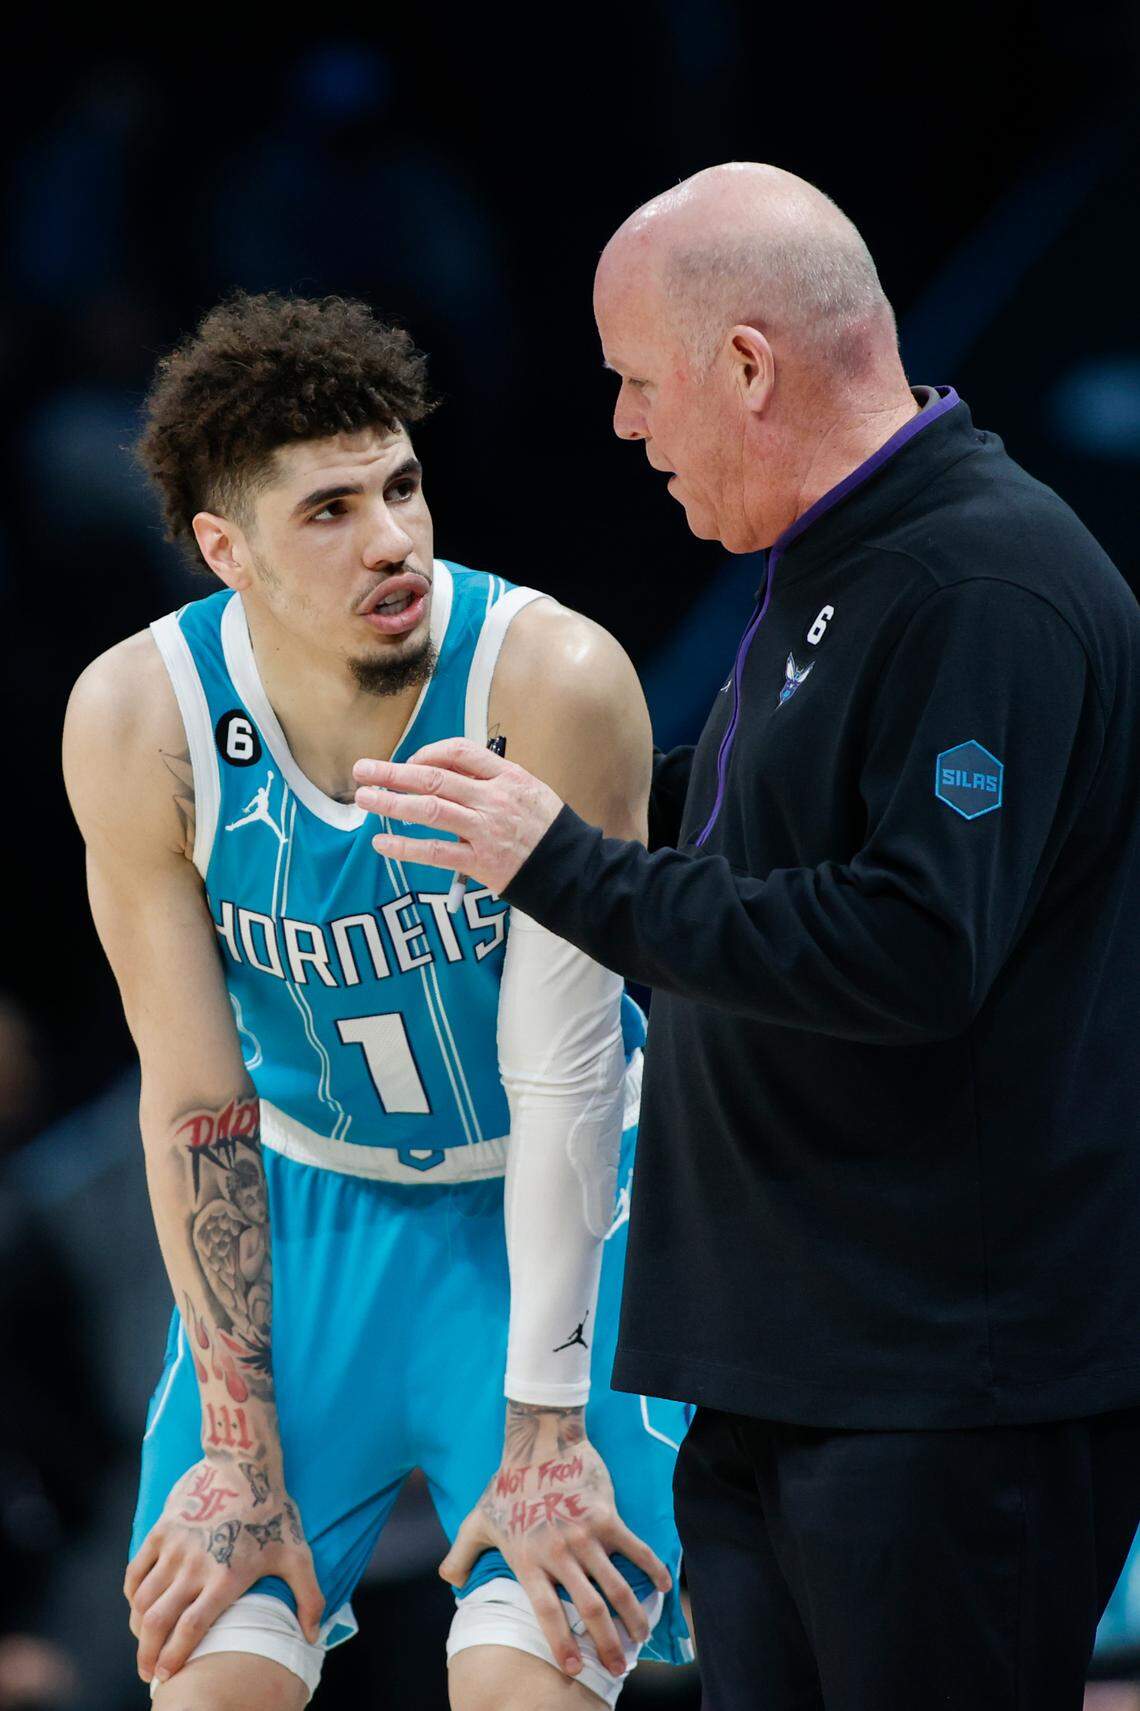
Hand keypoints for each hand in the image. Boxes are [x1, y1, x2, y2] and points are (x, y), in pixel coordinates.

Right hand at [124, 1454, 322, 1684]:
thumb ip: (309, 1597)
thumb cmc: (273, 1511)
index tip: (164, 1675)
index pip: (191, 1628)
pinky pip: (135, 1571)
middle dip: (146, 1654)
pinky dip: (132, 1594)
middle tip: (147, 1671)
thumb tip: (312, 1636)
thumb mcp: (297, 1553)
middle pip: (158, 1621)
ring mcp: (176, 1548)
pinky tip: (138, 1605)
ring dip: (137, 1627)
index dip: (174, 1657)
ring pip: (143, 1599)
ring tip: (144, 1641)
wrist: (245, 1462)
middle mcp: (195, 1566)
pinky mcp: (162, 1530)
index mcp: (226, 1578)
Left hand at [353, 739, 562, 894]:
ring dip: (392, 803)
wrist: (573, 870)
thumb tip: (444, 774)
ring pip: (429, 810)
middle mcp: (493, 799)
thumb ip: (491, 782)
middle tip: (363, 770)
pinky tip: (382, 842)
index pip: (460, 752)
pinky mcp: (480, 862)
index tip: (409, 762)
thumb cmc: (547, 831)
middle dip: (393, 773)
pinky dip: (405, 846)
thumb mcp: (528, 792)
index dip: (428, 754)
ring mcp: (486, 830)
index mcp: (507, 776)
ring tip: (365, 799)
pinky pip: (435, 852)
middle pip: (434, 778)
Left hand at [439, 1403, 670, 1680]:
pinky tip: (663, 1588)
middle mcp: (558, 1553)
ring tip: (641, 1637)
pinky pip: (635, 1549)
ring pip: (615, 1587)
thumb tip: (448, 1580)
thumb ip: (461, 1553)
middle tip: (619, 1666)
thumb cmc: (507, 1483)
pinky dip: (653, 1570)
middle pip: (589, 1609)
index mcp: (528, 1560)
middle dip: (607, 1643)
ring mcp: (585, 1535)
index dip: (561, 1643)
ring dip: (633, 1617)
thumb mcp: (477, 1520)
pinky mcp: (607, 1516)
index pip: (547, 1612)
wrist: (539, 1441)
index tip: (574, 1668)